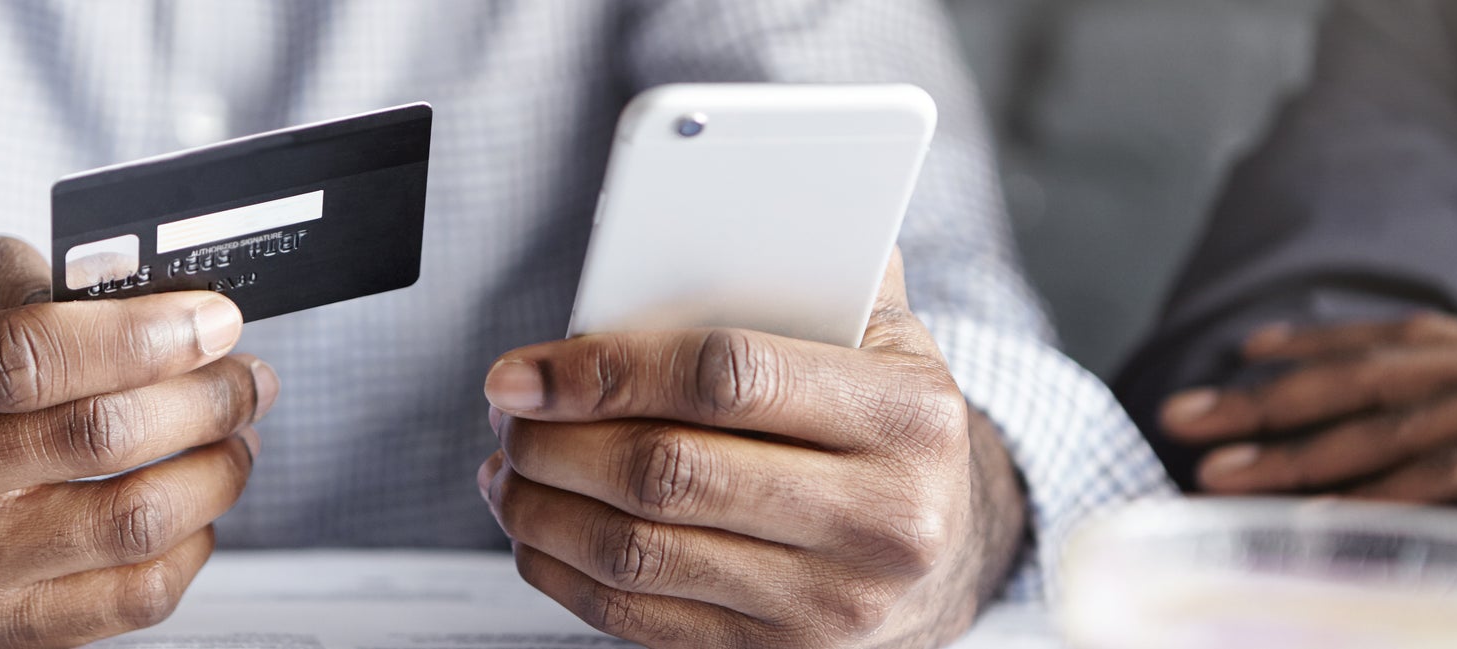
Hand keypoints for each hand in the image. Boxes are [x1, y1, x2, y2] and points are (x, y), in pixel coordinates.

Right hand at [0, 237, 276, 647]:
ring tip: (236, 432)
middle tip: (248, 376)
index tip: (217, 321)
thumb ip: (51, 280)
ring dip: (217, 470)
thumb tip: (169, 306)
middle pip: (96, 439)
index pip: (28, 357)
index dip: (144, 336)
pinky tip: (193, 499)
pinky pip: (138, 596)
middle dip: (205, 399)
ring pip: (133, 523)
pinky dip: (194, 541)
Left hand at [478, 250, 1025, 647]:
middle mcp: (884, 517)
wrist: (947, 547)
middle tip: (509, 416)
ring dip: (543, 512)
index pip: (724, 376)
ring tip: (508, 472)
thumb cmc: (885, 421)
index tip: (526, 371)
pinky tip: (537, 535)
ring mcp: (834, 600)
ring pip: (641, 552)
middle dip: (556, 442)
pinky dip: (565, 576)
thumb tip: (666, 224)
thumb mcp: (879, 336)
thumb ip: (800, 272)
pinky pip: (643, 619)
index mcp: (907, 414)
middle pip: (667, 472)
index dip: (605, 370)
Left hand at [1162, 313, 1456, 502]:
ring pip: (1380, 435)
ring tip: (1212, 477)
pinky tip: (1307, 518)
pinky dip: (1370, 499)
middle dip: (1261, 402)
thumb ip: (1438, 399)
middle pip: (1358, 382)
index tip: (1245, 349)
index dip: (1315, 344)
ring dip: (1293, 457)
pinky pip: (1436, 480)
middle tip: (1175, 417)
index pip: (1390, 340)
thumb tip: (1358, 431)